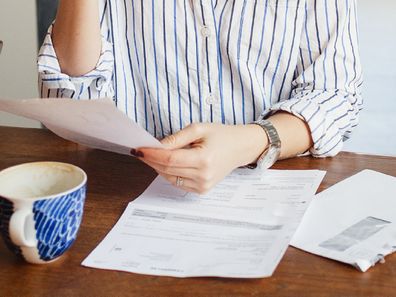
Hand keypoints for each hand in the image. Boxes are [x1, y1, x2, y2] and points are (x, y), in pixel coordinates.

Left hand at [133, 123, 267, 193]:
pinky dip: (168, 173)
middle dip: (151, 160)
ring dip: (157, 167)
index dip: (151, 154)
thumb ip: (176, 138)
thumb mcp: (199, 129)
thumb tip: (157, 146)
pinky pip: (177, 182)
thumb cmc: (221, 135)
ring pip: (169, 178)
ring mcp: (203, 185)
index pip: (169, 159)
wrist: (240, 148)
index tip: (138, 149)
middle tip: (140, 151)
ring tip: (152, 155)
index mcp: (204, 159)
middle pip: (167, 169)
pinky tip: (166, 163)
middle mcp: (203, 176)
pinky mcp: (202, 190)